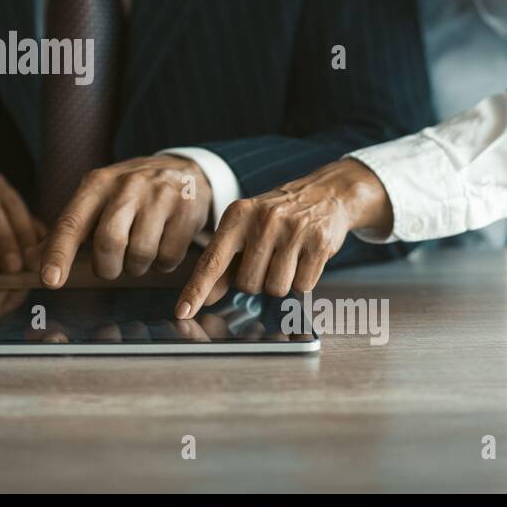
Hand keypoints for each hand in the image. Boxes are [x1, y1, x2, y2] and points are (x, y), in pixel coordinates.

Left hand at [38, 155, 211, 287]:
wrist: (182, 169)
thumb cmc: (129, 193)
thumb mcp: (96, 199)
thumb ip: (67, 228)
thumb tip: (30, 256)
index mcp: (96, 184)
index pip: (71, 222)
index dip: (59, 254)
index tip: (50, 281)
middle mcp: (126, 186)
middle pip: (108, 243)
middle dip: (107, 268)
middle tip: (111, 267)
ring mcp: (159, 196)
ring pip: (140, 255)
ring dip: (136, 267)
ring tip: (140, 251)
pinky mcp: (186, 210)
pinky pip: (168, 258)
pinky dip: (162, 264)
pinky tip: (162, 246)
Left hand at [174, 158, 391, 317]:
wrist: (324, 194)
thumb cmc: (277, 218)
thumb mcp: (245, 230)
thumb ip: (224, 263)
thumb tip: (205, 297)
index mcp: (237, 215)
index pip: (212, 260)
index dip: (196, 289)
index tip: (182, 312)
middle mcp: (263, 220)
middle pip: (247, 284)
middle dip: (256, 281)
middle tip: (268, 258)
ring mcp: (292, 230)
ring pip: (275, 289)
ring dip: (280, 282)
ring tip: (287, 257)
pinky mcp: (318, 242)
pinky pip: (302, 286)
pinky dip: (302, 280)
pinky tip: (304, 258)